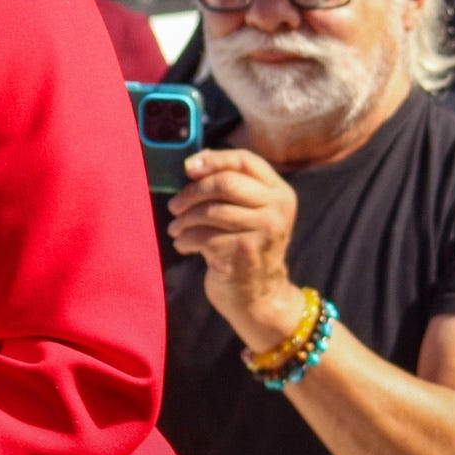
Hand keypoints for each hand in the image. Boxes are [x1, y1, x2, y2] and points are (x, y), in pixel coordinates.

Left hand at [166, 149, 306, 350]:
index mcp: (280, 193)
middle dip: (192, 192)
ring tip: (176, 228)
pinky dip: (185, 239)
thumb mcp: (248, 213)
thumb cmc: (243, 245)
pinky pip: (203, 236)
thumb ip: (230, 185)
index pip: (246, 161)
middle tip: (174, 206)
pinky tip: (183, 245)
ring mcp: (263, 231)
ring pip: (210, 211)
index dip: (214, 159)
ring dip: (184, 220)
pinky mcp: (244, 253)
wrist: (258, 295)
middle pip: (225, 183)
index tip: (188, 167)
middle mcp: (277, 209)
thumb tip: (195, 161)